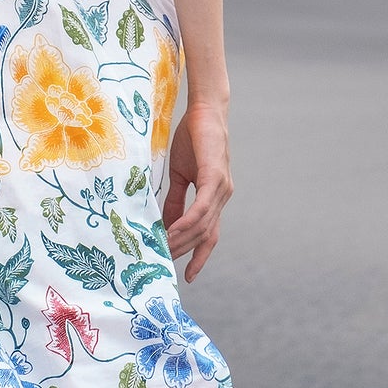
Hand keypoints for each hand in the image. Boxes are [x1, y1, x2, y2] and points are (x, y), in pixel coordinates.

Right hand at [162, 100, 232, 283]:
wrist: (205, 110)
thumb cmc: (193, 138)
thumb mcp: (180, 174)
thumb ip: (175, 199)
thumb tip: (166, 224)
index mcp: (215, 197)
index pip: (210, 235)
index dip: (200, 256)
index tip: (188, 277)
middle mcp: (223, 197)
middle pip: (206, 235)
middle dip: (185, 251)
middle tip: (164, 262)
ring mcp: (221, 188)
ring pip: (204, 225)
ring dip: (183, 239)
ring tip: (164, 249)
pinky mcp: (215, 177)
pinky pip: (202, 207)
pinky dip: (188, 221)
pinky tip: (174, 230)